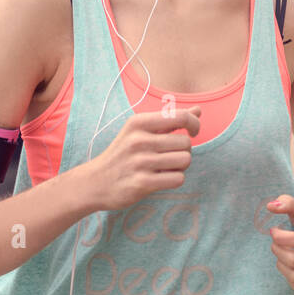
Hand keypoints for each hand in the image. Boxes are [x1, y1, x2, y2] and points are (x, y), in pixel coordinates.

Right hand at [78, 106, 201, 211]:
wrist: (94, 182)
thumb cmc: (123, 153)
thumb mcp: (140, 131)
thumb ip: (170, 121)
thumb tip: (198, 111)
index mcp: (139, 122)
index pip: (181, 117)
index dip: (194, 125)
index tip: (192, 133)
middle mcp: (139, 139)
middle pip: (186, 143)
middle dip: (184, 151)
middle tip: (170, 156)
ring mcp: (140, 162)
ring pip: (185, 161)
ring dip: (180, 166)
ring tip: (165, 168)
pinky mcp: (142, 183)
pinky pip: (178, 179)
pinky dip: (175, 179)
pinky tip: (162, 179)